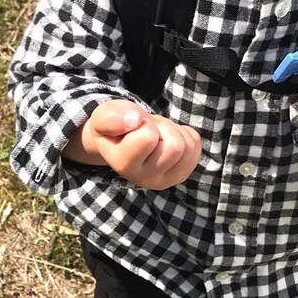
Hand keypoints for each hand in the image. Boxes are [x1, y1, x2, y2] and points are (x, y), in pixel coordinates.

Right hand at [63, 100, 200, 188]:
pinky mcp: (181, 174)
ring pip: (188, 146)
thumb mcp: (103, 117)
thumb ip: (111, 118)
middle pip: (175, 146)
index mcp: (124, 166)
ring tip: (156, 133)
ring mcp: (166, 180)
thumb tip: (135, 120)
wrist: (120, 140)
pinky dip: (183, 134)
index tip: (133, 127)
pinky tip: (166, 139)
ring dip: (173, 130)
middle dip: (163, 127)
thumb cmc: (113, 126)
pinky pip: (194, 144)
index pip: (149, 138)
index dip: (144, 123)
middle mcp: (145, 179)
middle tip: (148, 128)